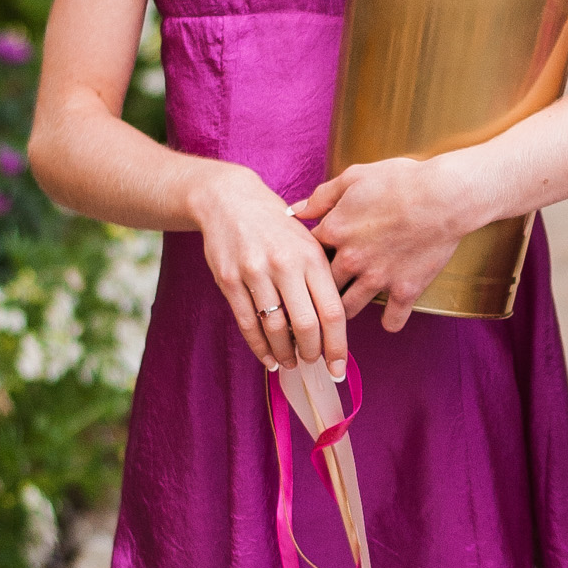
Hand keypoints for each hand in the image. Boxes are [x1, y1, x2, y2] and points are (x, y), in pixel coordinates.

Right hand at [191, 160, 348, 379]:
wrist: (230, 200)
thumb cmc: (276, 226)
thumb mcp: (308, 240)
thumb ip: (323, 276)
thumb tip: (337, 324)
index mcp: (312, 256)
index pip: (332, 311)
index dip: (337, 345)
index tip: (339, 367)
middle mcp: (285, 265)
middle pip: (306, 325)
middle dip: (312, 352)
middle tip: (313, 363)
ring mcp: (255, 273)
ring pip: (275, 328)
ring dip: (285, 353)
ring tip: (291, 362)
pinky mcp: (229, 280)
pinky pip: (247, 323)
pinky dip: (260, 347)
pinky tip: (269, 358)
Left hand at [294, 155, 475, 330]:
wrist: (444, 195)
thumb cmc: (401, 180)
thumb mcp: (355, 177)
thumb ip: (322, 196)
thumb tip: (294, 212)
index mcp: (335, 230)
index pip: (305, 254)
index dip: (305, 259)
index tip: (308, 265)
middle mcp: (351, 260)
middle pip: (321, 287)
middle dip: (318, 292)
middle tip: (319, 298)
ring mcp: (378, 278)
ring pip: (348, 309)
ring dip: (345, 311)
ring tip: (344, 313)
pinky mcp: (405, 290)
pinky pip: (392, 320)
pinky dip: (390, 321)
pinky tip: (388, 317)